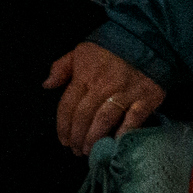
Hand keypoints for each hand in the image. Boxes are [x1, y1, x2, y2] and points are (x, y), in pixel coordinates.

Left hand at [43, 39, 166, 152]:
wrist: (146, 41)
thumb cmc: (109, 49)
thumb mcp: (80, 51)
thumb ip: (61, 68)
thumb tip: (46, 85)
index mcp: (84, 76)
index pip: (67, 105)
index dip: (63, 125)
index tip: (62, 139)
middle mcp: (102, 86)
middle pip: (84, 115)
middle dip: (77, 136)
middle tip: (75, 150)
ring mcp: (125, 93)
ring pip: (104, 120)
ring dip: (94, 138)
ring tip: (89, 151)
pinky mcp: (146, 98)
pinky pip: (133, 119)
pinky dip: (123, 133)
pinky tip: (115, 144)